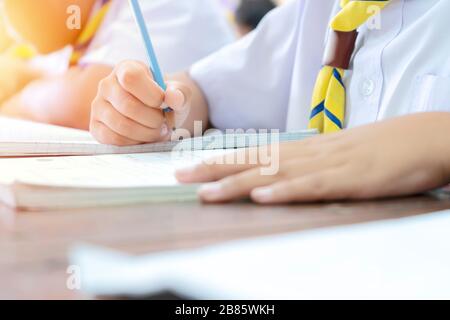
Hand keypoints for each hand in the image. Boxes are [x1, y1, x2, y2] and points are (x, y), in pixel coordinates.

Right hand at [90, 61, 189, 145]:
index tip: (163, 104)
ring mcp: (98, 106)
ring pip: (121, 125)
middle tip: (164, 123)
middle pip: (127, 106)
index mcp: (126, 68)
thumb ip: (180, 94)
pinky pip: (114, 139)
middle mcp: (107, 85)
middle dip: (153, 120)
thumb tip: (173, 97)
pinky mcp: (96, 127)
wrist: (155, 115)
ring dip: (146, 133)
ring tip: (157, 131)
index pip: (131, 78)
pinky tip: (144, 137)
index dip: (151, 95)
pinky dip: (134, 142)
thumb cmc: (165, 101)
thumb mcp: (178, 94)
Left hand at [176, 113, 449, 203]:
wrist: (419, 138)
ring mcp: (326, 166)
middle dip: (215, 171)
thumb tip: (279, 178)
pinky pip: (311, 187)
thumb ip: (306, 168)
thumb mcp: (334, 158)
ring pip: (274, 175)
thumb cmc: (376, 150)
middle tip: (181, 178)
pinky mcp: (348, 180)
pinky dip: (285, 191)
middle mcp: (306, 156)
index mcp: (303, 151)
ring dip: (238, 183)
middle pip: (254, 163)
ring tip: (207, 192)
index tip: (191, 169)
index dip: (221, 162)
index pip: (254, 156)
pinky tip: (261, 196)